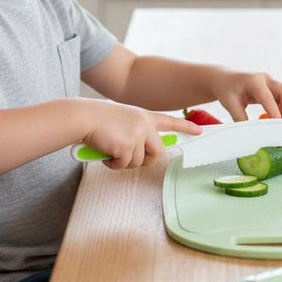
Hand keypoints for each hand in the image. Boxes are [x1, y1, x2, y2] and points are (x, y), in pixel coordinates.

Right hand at [82, 100, 201, 169]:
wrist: (82, 117)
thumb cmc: (97, 120)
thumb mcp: (122, 120)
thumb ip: (136, 132)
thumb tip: (141, 153)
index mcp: (144, 115)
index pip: (170, 121)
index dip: (185, 127)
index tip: (199, 131)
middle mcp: (145, 124)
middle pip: (158, 152)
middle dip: (144, 160)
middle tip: (127, 156)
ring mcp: (138, 134)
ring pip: (139, 162)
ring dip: (123, 161)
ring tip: (110, 149)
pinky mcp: (128, 146)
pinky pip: (124, 165)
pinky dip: (113, 164)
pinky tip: (105, 153)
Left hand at [211, 70, 281, 121]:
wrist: (223, 78)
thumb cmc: (226, 89)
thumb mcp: (230, 104)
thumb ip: (241, 119)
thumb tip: (251, 134)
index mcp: (253, 81)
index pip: (267, 97)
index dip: (275, 111)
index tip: (279, 125)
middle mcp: (265, 79)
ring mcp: (270, 82)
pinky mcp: (272, 88)